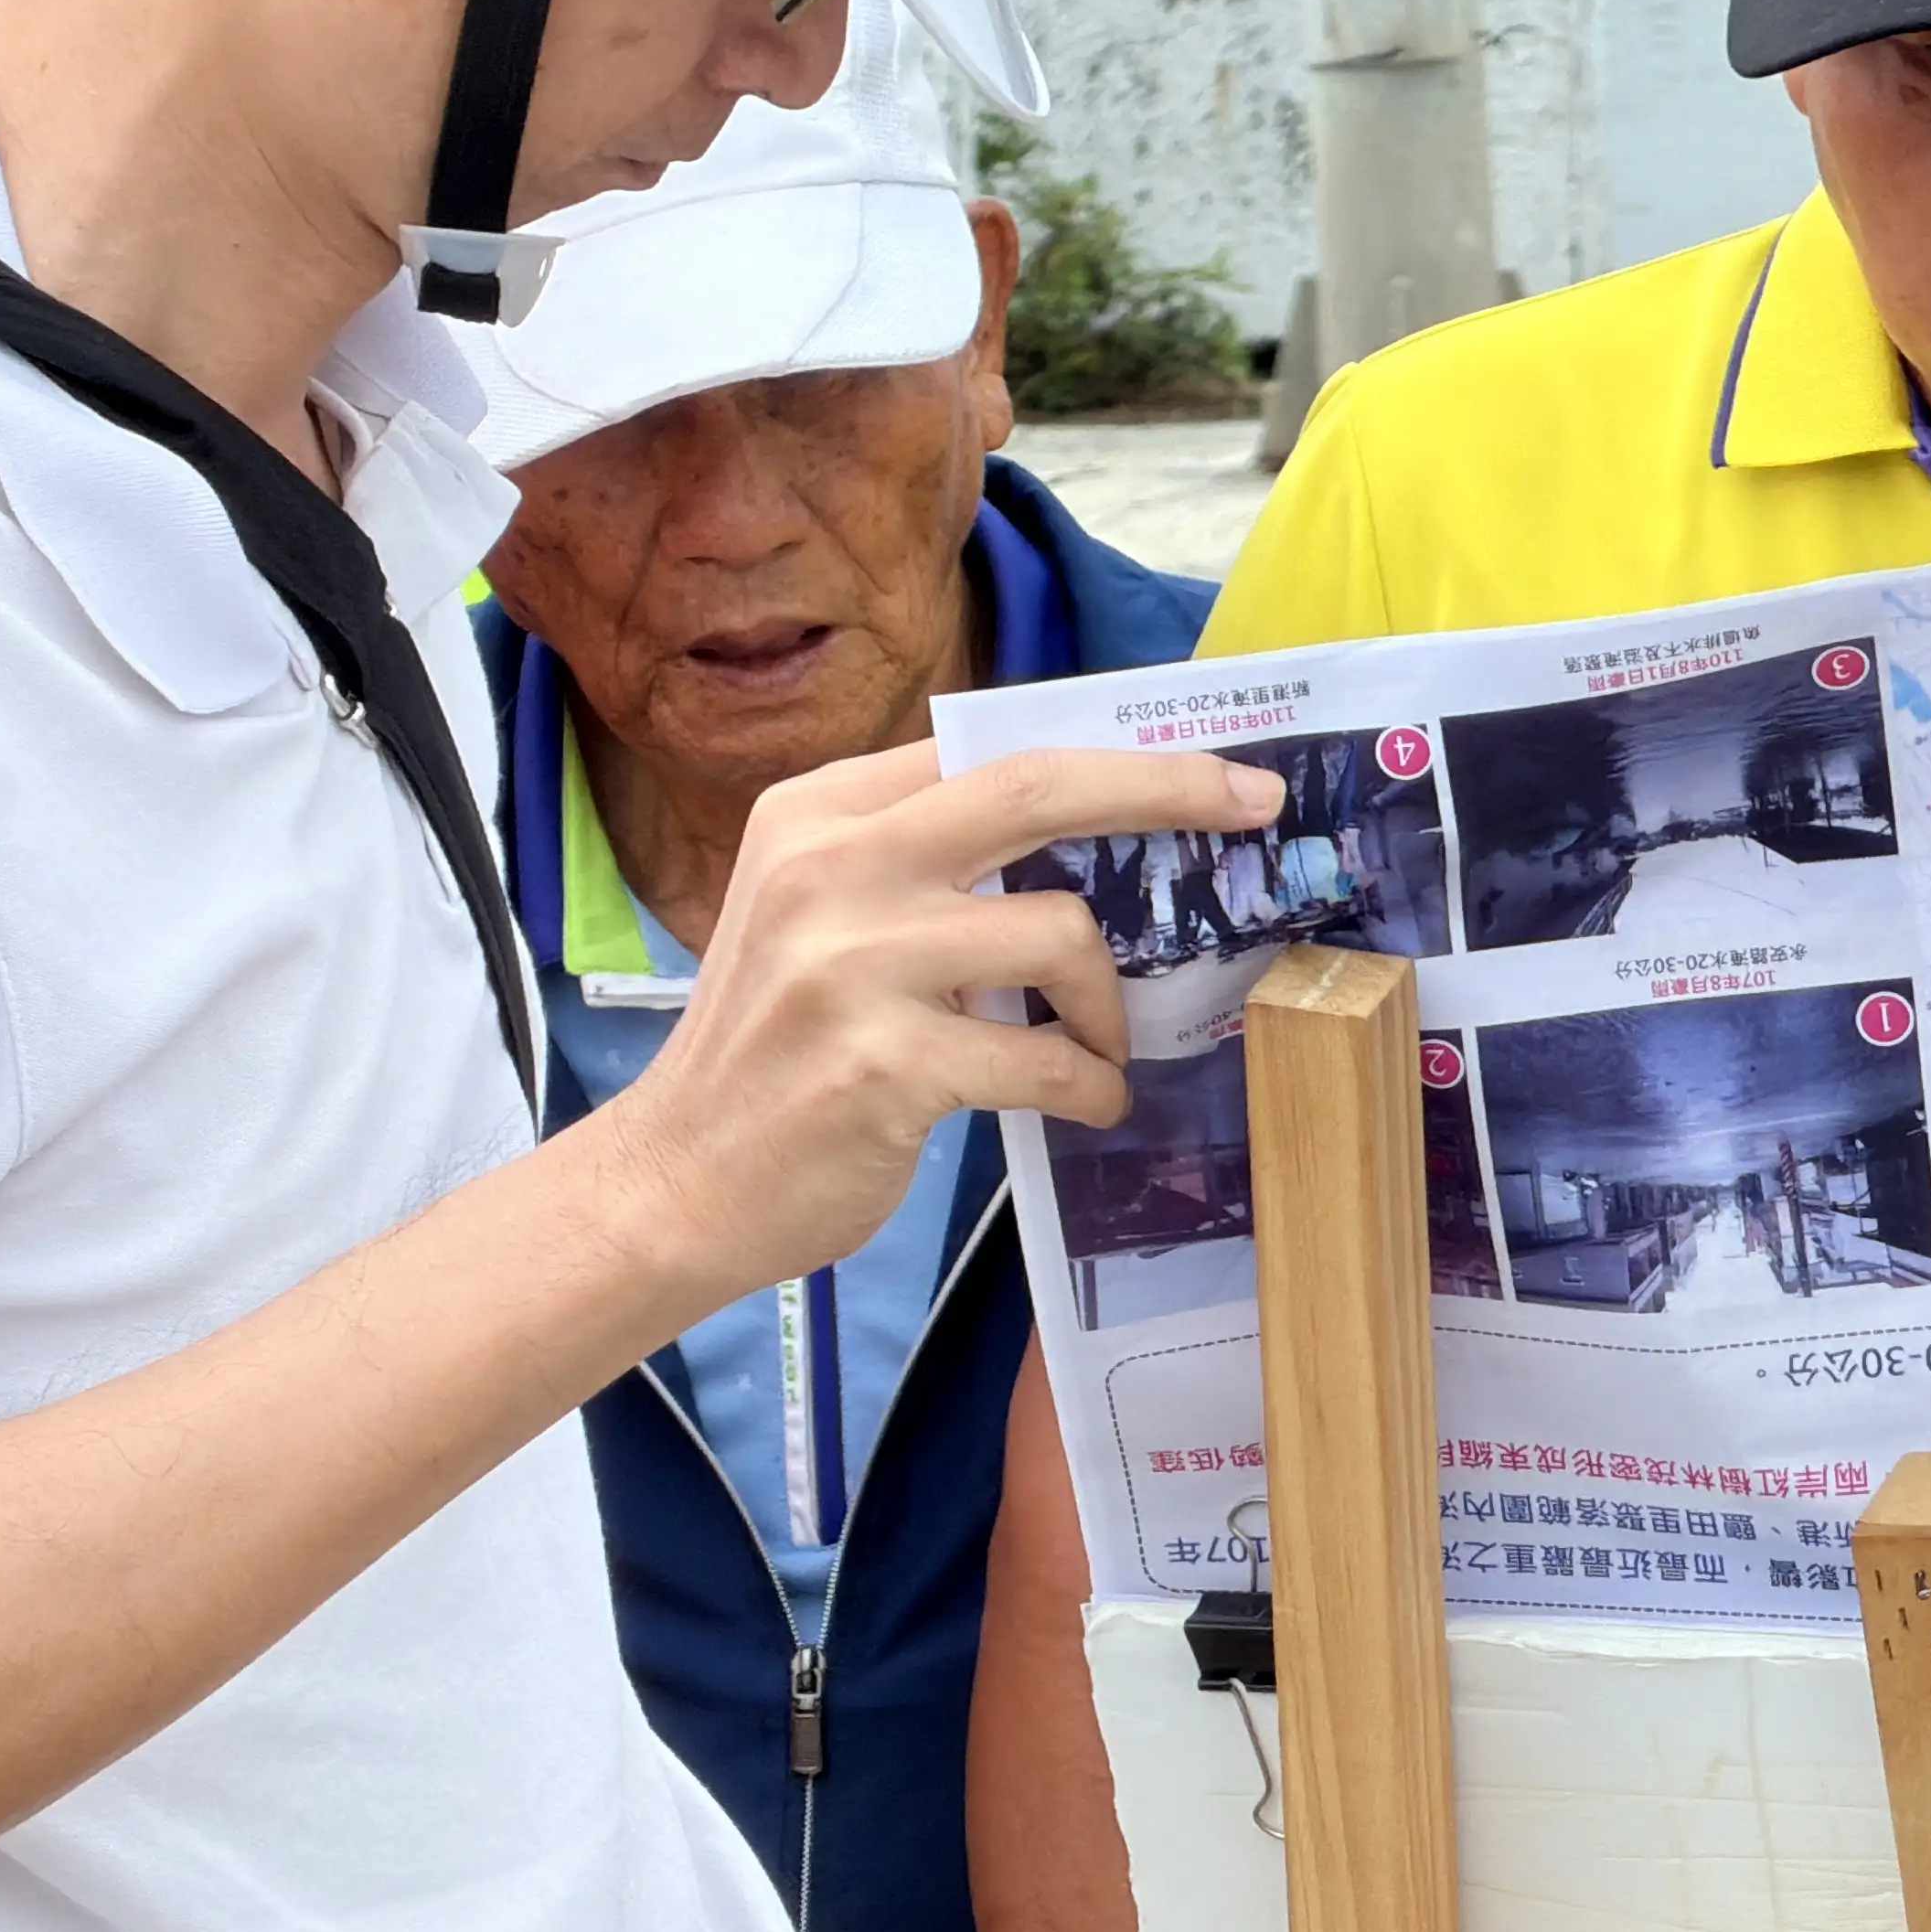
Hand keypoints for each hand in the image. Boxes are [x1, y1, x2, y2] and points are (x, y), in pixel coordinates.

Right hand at [589, 743, 1274, 1310]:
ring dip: (1108, 1005)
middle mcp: (828, 869)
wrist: (674, 1183)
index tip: (1212, 766)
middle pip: (1038, 787)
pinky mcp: (884, 1065)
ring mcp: (851, 965)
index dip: (1117, 752)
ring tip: (1096, 1050)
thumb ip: (922, 859)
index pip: (991, 749)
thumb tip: (1091, 818)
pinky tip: (1081, 1103)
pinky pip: (1047, 1060)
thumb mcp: (820, 914)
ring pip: (1060, 935)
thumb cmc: (775, 1049)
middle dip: (1169, 786)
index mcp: (817, 815)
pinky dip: (1089, 1087)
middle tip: (1255, 802)